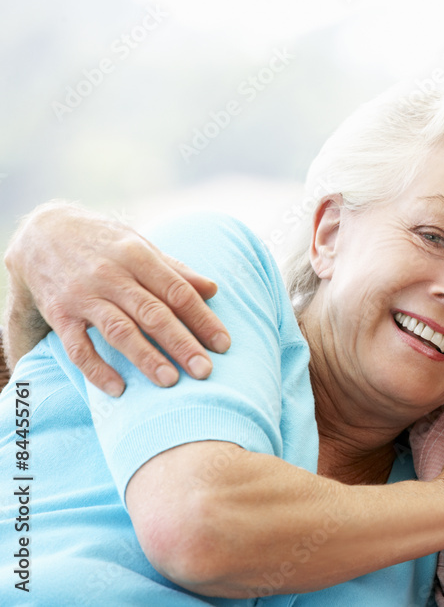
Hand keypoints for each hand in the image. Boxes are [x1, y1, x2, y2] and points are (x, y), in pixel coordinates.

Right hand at [3, 202, 230, 395]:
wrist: (43, 232)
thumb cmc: (105, 244)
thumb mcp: (141, 246)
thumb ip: (176, 270)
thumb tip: (213, 290)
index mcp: (138, 256)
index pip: (178, 292)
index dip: (203, 319)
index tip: (223, 344)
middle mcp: (111, 276)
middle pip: (153, 314)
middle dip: (181, 344)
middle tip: (205, 371)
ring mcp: (83, 296)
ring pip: (119, 331)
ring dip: (146, 358)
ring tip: (170, 381)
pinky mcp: (60, 315)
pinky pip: (79, 348)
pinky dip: (97, 370)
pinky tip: (119, 389)